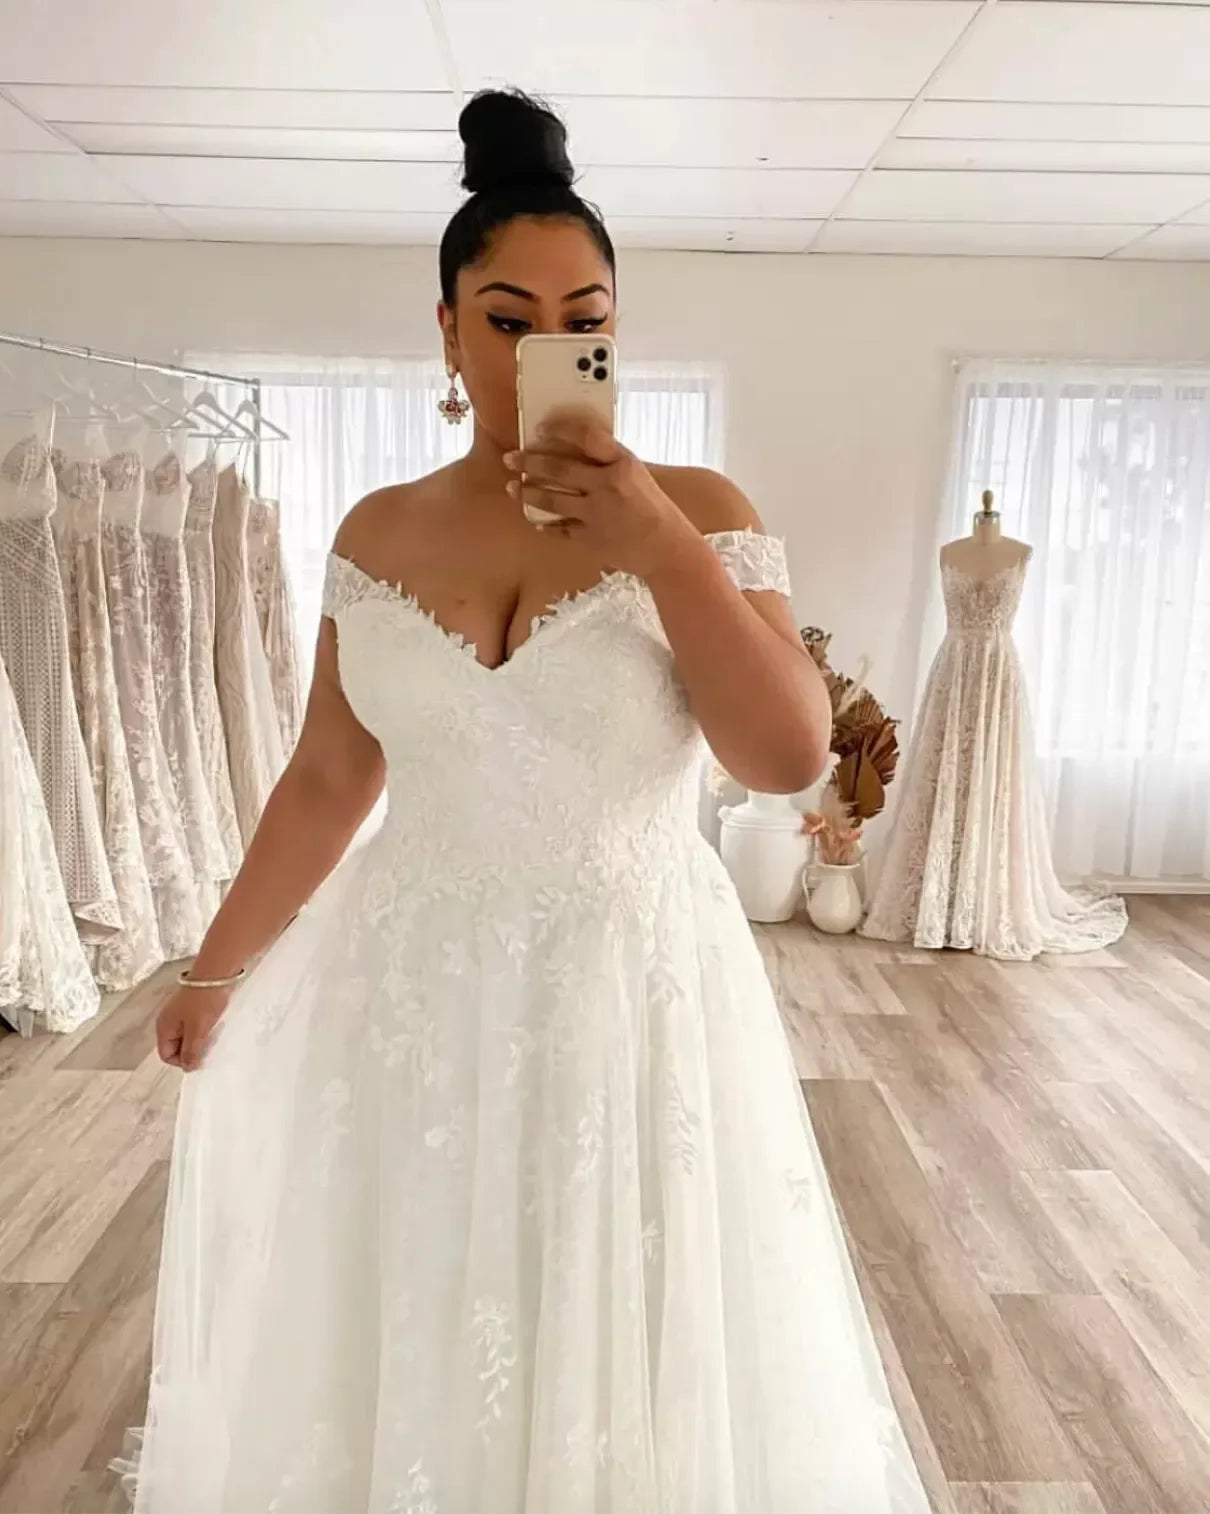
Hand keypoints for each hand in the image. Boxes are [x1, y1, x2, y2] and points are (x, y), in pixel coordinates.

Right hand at [156, 984, 231, 1070]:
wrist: (218, 972)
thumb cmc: (205, 1000)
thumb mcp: (197, 1029)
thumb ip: (191, 1051)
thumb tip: (188, 1068)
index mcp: (164, 1027)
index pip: (166, 1055)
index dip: (182, 1060)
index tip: (200, 1057)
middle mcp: (169, 1021)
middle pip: (176, 1047)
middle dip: (192, 1051)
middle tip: (208, 1047)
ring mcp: (182, 1014)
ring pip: (188, 1037)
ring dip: (200, 1041)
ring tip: (213, 1036)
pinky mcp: (194, 1008)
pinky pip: (197, 1027)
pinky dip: (205, 1030)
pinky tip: (216, 1027)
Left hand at [504, 409, 696, 579]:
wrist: (667, 548)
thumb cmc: (654, 508)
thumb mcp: (636, 475)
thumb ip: (608, 462)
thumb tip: (574, 450)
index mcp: (623, 464)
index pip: (586, 436)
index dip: (560, 429)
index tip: (540, 428)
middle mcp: (607, 486)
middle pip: (559, 469)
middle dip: (529, 462)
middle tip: (510, 458)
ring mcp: (597, 513)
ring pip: (552, 499)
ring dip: (529, 493)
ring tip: (513, 488)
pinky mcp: (591, 538)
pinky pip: (560, 529)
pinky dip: (547, 525)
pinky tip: (536, 521)